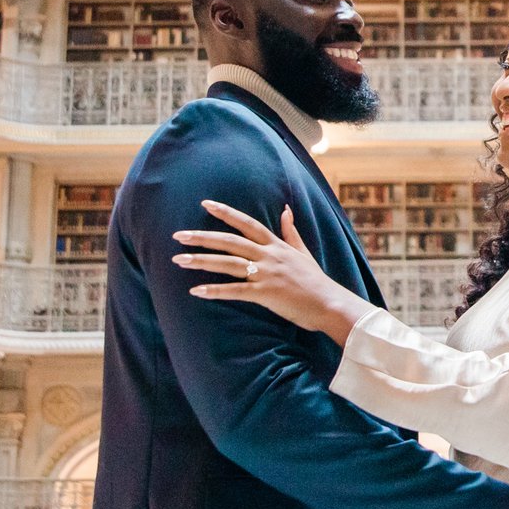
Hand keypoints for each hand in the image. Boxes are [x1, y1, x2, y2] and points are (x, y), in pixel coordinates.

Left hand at [178, 200, 374, 345]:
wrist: (330, 304)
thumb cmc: (316, 281)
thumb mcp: (302, 252)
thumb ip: (290, 231)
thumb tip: (285, 209)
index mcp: (276, 245)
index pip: (247, 223)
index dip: (226, 213)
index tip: (205, 204)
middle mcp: (269, 255)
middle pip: (230, 241)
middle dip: (202, 237)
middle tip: (178, 235)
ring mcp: (266, 274)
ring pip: (228, 264)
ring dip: (201, 261)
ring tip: (179, 260)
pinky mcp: (265, 294)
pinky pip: (235, 291)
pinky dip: (214, 291)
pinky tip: (196, 291)